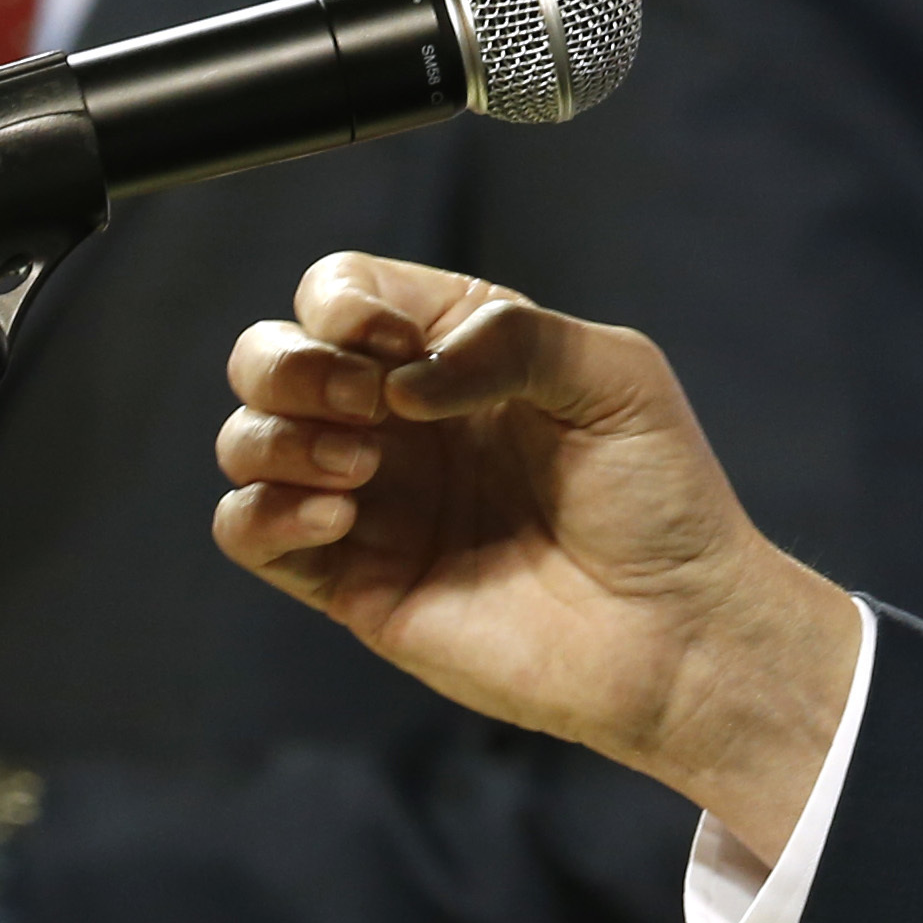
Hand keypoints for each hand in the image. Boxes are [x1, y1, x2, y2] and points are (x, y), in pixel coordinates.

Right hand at [213, 253, 860, 861]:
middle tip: (371, 406)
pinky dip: (264, 512)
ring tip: (362, 466)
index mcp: (454, 352)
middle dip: (291, 365)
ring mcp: (371, 500)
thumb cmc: (660, 497)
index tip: (386, 339)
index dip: (340, 298)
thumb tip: (403, 375)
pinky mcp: (352, 581)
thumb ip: (511, 339)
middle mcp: (398, 419)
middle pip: (269, 355)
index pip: (343, 291)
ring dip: (279, 437)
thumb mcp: (614, 374)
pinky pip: (248, 532)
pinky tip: (340, 518)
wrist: (676, 631)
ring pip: (246, 439)